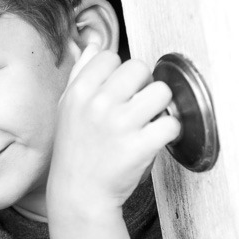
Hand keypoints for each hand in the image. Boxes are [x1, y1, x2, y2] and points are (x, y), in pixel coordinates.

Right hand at [47, 45, 180, 210]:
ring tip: (147, 122)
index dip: (119, 73)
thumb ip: (80, 74)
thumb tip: (94, 44)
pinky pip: (171, 124)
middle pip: (140, 68)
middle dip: (143, 85)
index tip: (118, 91)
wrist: (79, 194)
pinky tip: (154, 139)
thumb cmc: (74, 150)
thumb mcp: (67, 108)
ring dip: (160, 107)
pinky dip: (168, 132)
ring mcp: (120, 125)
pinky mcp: (140, 146)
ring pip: (162, 92)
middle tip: (136, 106)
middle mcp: (98, 103)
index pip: (111, 56)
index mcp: (79, 91)